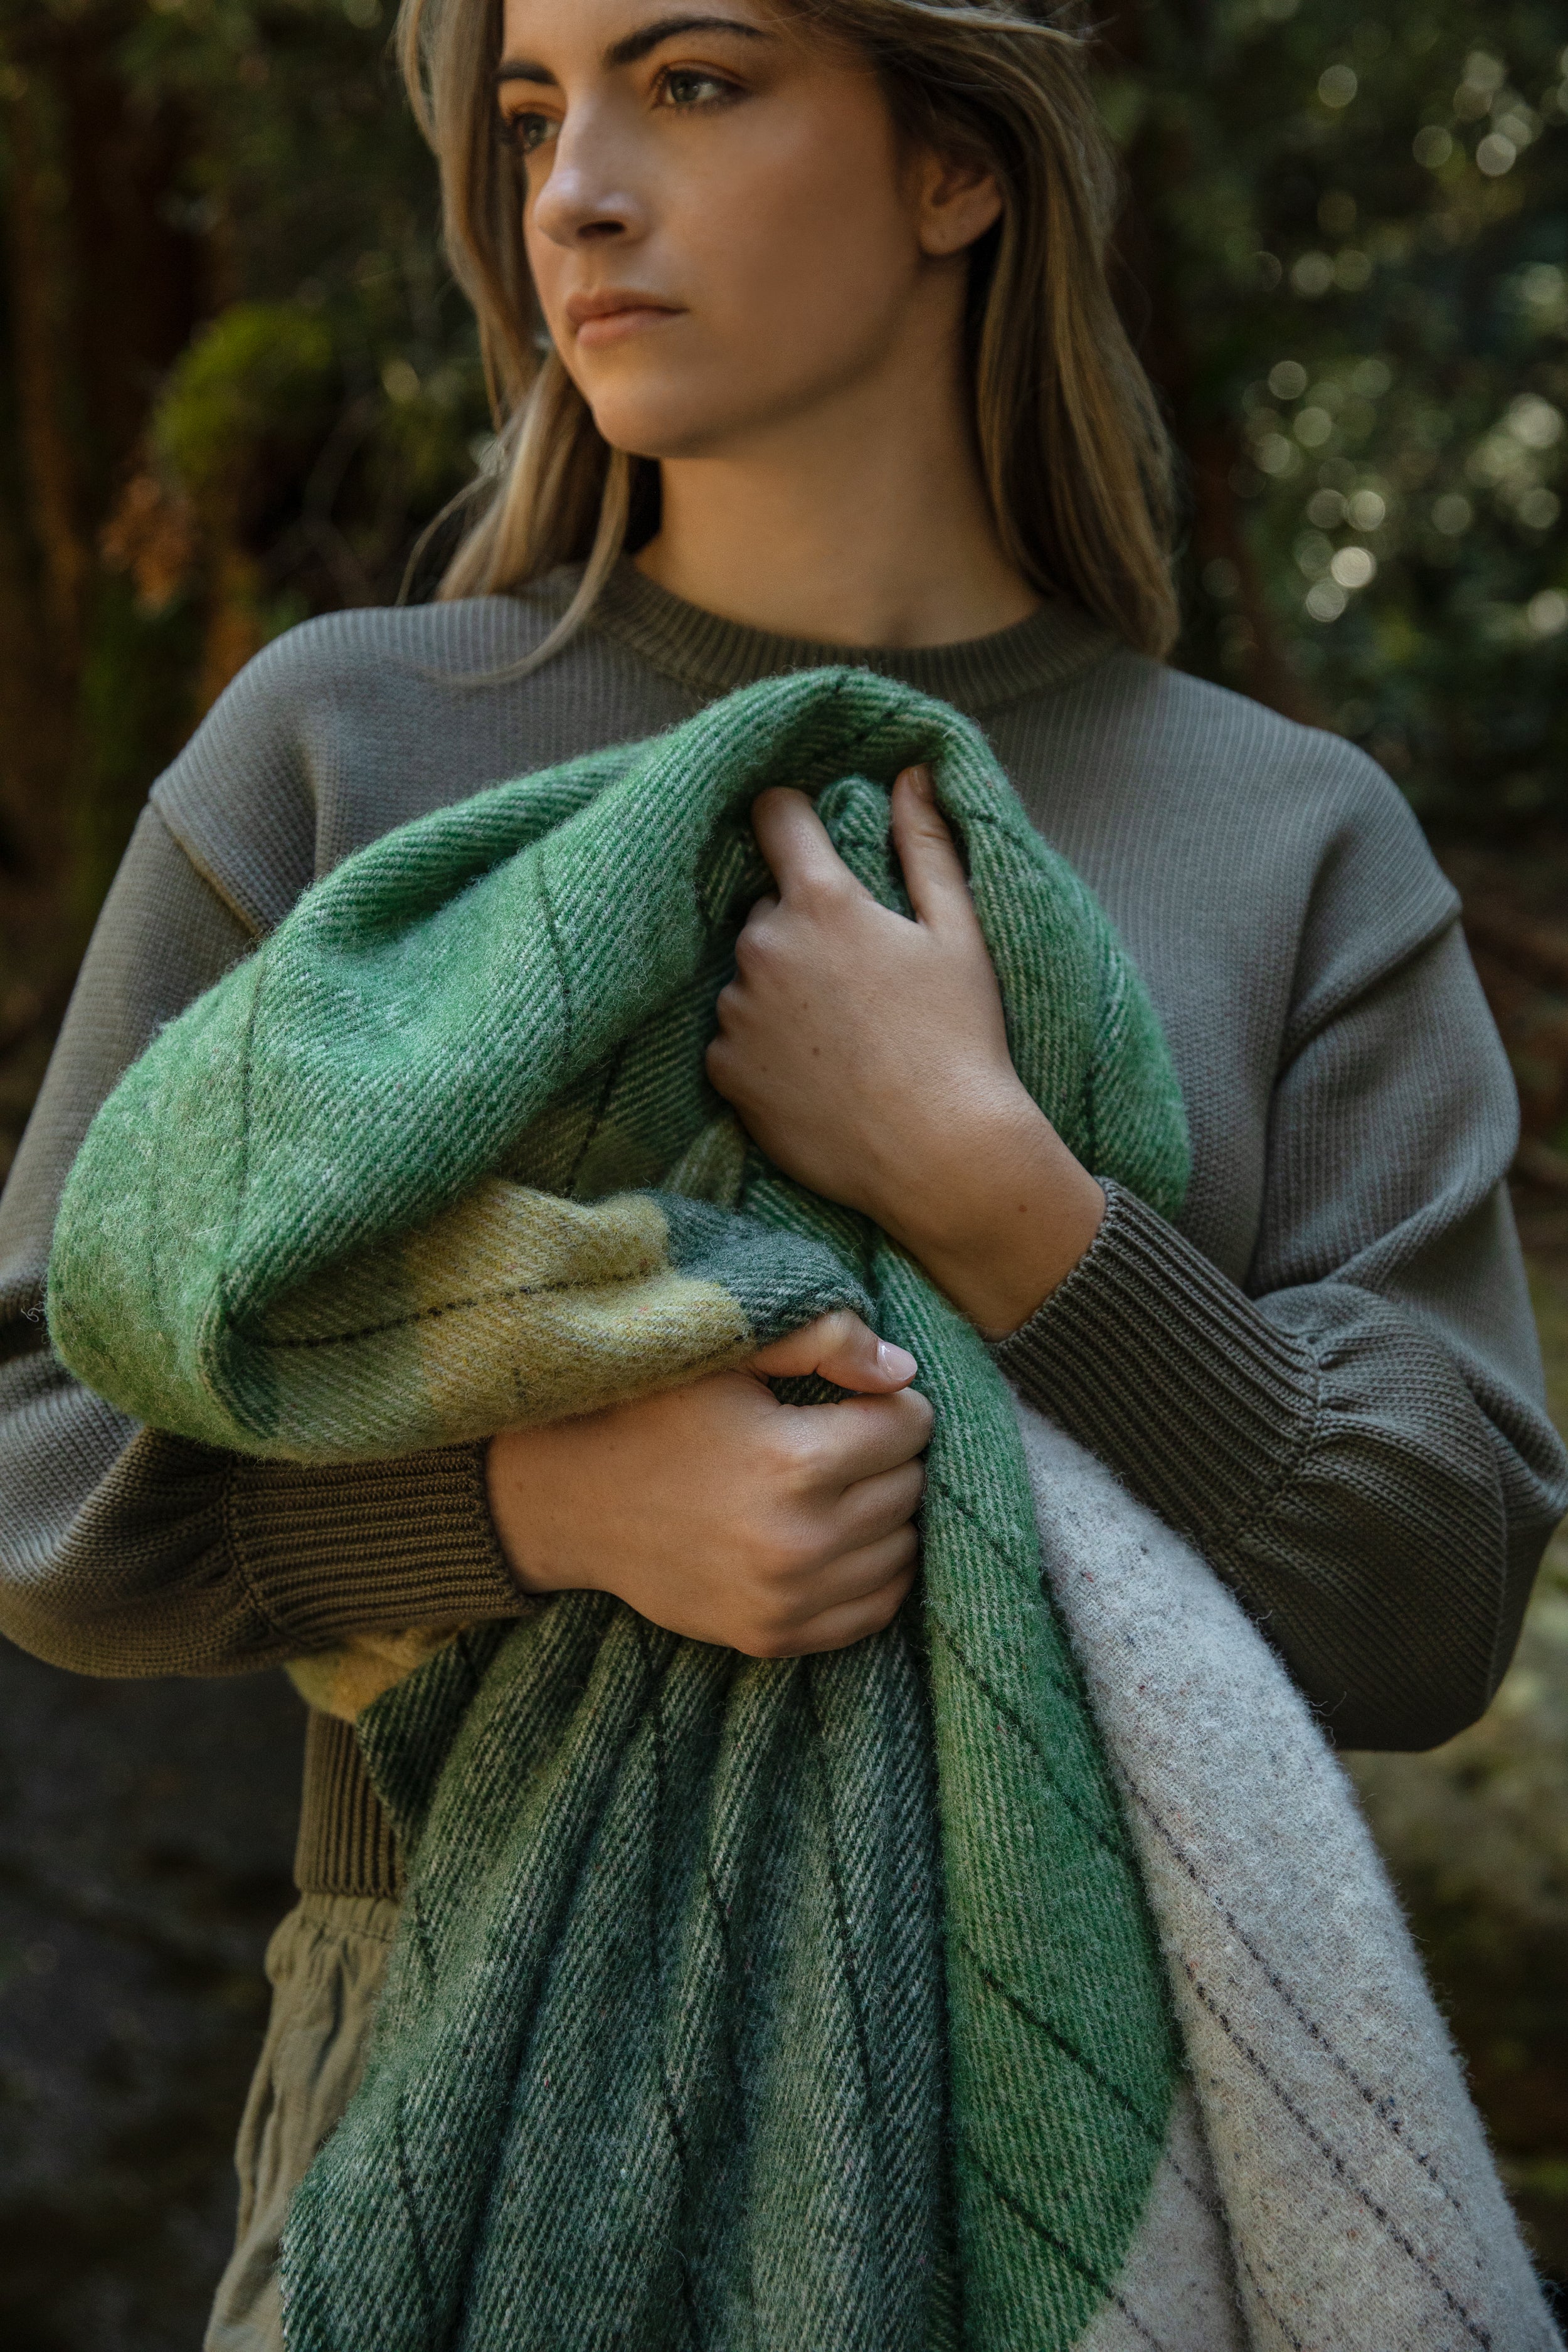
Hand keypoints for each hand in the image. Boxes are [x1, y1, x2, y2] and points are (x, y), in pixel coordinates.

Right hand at [486, 1311, 932, 1656]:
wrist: (569, 1501)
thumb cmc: (648, 1411)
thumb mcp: (726, 1352)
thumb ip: (822, 1339)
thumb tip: (904, 1371)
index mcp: (793, 1461)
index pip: (909, 1426)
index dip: (889, 1402)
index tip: (855, 1398)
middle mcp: (799, 1541)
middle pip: (909, 1487)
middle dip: (891, 1455)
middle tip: (846, 1438)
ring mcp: (786, 1599)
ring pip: (902, 1550)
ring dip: (887, 1513)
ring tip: (841, 1486)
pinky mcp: (771, 1637)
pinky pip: (874, 1609)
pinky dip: (873, 1572)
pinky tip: (839, 1538)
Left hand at [705, 767, 1103, 1337]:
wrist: (938, 1155)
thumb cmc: (959, 1040)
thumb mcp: (957, 933)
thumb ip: (926, 844)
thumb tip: (910, 773)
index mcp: (821, 901)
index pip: (774, 816)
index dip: (789, 818)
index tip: (803, 833)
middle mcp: (762, 947)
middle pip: (765, 909)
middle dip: (800, 927)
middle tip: (857, 977)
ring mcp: (736, 1013)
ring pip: (748, 977)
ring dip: (779, 991)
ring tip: (841, 1036)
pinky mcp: (724, 1073)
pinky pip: (732, 1039)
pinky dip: (762, 1048)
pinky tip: (815, 1074)